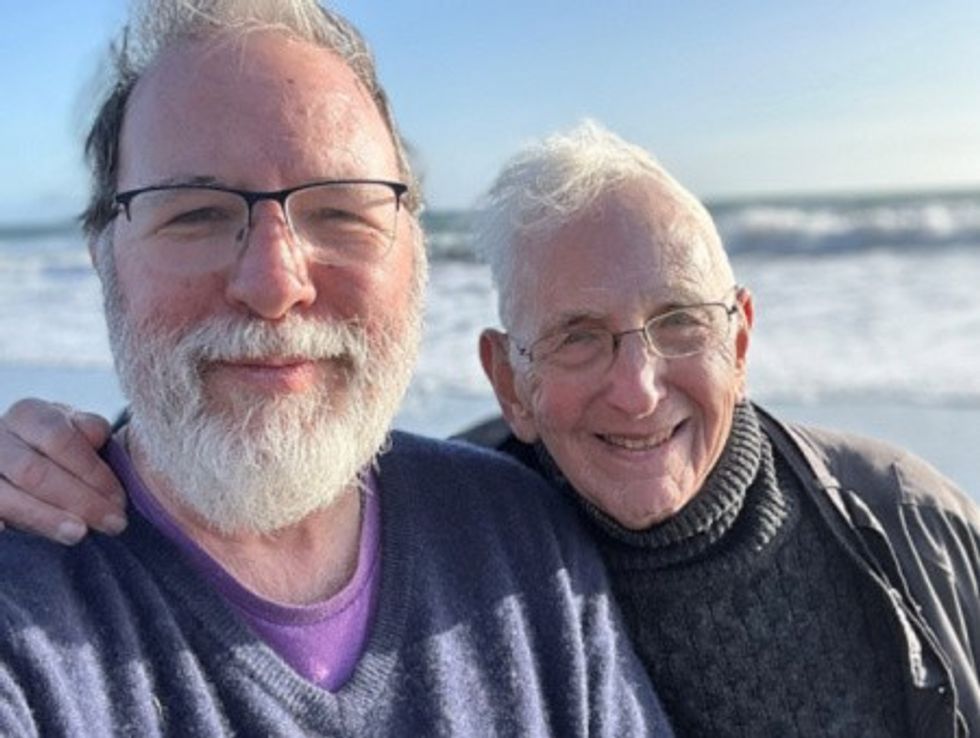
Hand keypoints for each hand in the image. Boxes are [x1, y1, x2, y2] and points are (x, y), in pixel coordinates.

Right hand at [0, 399, 127, 544]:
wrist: (24, 457)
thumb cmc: (62, 449)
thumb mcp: (78, 431)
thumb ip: (90, 431)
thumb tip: (96, 436)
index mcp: (28, 415)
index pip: (60, 440)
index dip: (92, 472)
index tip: (119, 500)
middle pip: (34, 471)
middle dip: (78, 500)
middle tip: (112, 524)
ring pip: (6, 497)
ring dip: (45, 518)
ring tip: (78, 534)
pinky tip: (9, 531)